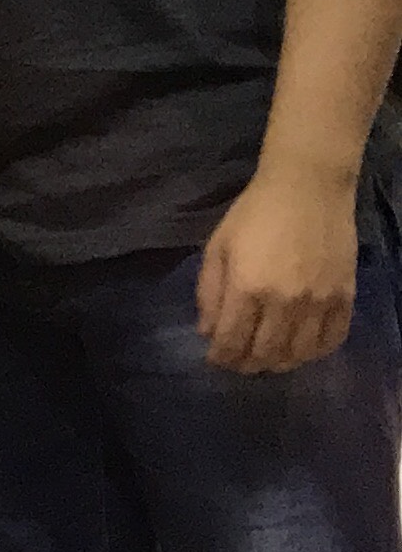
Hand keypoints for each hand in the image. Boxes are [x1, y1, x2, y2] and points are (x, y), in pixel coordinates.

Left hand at [197, 167, 359, 372]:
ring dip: (279, 363)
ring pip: (298, 353)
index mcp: (247, 288)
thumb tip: (207, 332)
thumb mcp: (218, 248)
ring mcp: (318, 300)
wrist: (308, 187)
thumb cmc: (254, 214)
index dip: (221, 357)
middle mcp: (284, 301)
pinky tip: (302, 350)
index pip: (231, 341)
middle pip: (265, 353)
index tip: (215, 359)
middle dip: (246, 364)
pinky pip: (332, 339)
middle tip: (239, 363)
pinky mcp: (344, 295)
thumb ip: (210, 292)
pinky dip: (315, 352)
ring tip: (267, 359)